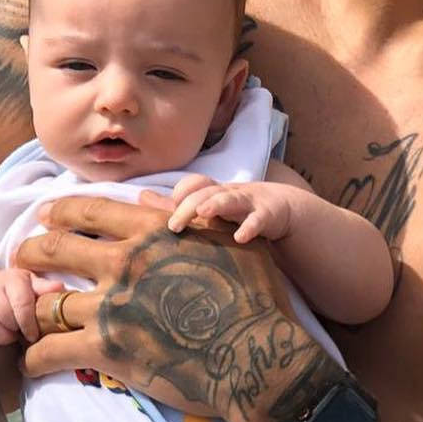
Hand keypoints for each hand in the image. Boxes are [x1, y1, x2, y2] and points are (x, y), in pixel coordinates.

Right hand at [0, 267, 65, 347]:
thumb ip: (45, 289)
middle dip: (15, 330)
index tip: (33, 336)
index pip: (21, 303)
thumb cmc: (20, 293)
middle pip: (4, 316)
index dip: (28, 324)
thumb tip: (59, 287)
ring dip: (1, 337)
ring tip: (9, 337)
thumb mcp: (34, 288)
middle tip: (19, 334)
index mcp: (12, 278)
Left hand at [12, 193, 342, 421]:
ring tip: (18, 318)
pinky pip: (50, 351)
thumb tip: (150, 201)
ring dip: (27, 311)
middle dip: (28, 253)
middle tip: (18, 260)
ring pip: (46, 303)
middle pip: (54, 249)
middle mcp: (124, 262)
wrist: (258, 355)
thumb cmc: (255, 298)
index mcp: (152, 232)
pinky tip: (28, 363)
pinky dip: (33, 358)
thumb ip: (189, 216)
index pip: (90, 210)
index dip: (60, 212)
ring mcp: (111, 306)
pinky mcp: (105, 349)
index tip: (45, 217)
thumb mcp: (230, 242)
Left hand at [166, 174, 297, 243]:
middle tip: (173, 226)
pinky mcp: (268, 215)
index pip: (195, 184)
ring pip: (231, 199)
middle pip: (207, 192)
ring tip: (203, 213)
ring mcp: (249, 202)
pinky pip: (259, 219)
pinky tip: (241, 237)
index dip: (182, 193)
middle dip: (189, 206)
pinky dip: (250, 227)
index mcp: (214, 191)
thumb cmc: (237, 209)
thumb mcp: (209, 206)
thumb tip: (141, 198)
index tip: (169, 210)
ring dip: (216, 204)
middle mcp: (229, 193)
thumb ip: (177, 205)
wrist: (282, 208)